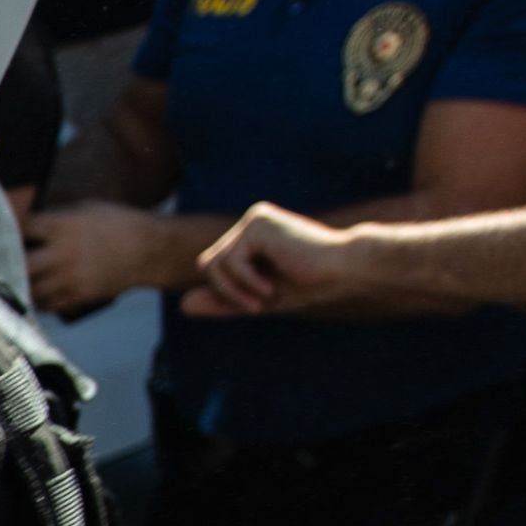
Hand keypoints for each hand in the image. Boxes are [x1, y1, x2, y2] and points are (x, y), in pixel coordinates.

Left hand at [21, 204, 176, 319]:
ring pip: (30, 289)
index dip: (8, 231)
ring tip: (15, 278)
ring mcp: (71, 278)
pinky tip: (34, 291)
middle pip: (21, 264)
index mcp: (63, 226)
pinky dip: (37, 299)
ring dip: (21, 284)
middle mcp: (64, 253)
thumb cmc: (116, 223)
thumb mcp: (85, 208)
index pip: (23, 228)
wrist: (149, 250)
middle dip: (9, 263)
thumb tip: (23, 220)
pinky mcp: (80, 296)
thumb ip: (54, 216)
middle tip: (0, 262)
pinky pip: (47, 304)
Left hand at [182, 203, 356, 319]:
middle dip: (227, 291)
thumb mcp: (258, 298)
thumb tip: (182, 305)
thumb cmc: (310, 283)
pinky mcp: (258, 224)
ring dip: (235, 290)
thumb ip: (223, 301)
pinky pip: (229, 261)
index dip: (227, 292)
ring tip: (265, 297)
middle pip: (209, 264)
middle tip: (257, 305)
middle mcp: (251, 222)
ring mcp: (254, 219)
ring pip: (214, 263)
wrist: (343, 270)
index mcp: (253, 236)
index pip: (215, 266)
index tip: (257, 305)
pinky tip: (270, 286)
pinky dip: (244, 282)